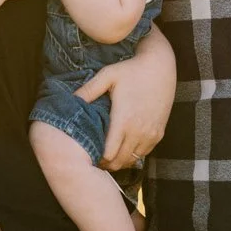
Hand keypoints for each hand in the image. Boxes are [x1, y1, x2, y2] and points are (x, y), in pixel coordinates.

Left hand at [78, 40, 173, 170]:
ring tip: (108, 153)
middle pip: (119, 162)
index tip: (88, 152)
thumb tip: (70, 100)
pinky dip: (133, 155)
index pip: (108, 155)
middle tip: (95, 157)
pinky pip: (144, 154)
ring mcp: (150, 134)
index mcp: (123, 120)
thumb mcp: (107, 75)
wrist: (161, 67)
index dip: (97, 158)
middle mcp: (138, 131)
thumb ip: (88, 90)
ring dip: (119, 160)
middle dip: (106, 163)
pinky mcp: (159, 134)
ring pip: (132, 160)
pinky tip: (123, 147)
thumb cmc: (131, 70)